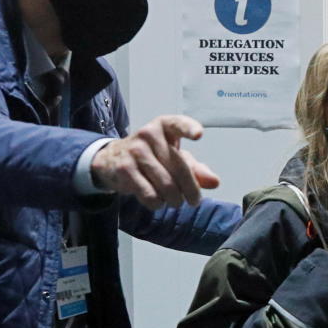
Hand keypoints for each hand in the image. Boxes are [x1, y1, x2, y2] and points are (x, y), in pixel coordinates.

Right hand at [91, 115, 219, 208]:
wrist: (112, 159)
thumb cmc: (152, 155)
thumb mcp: (174, 156)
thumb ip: (195, 168)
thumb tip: (214, 182)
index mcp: (164, 126)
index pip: (178, 124)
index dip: (189, 129)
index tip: (199, 134)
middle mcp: (148, 134)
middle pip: (179, 167)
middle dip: (191, 190)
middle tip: (194, 201)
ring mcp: (135, 151)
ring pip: (166, 185)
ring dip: (174, 200)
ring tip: (175, 202)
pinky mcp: (124, 170)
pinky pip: (150, 194)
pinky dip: (158, 203)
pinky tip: (157, 201)